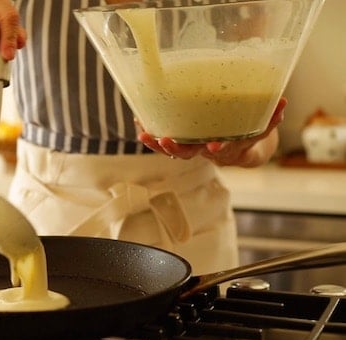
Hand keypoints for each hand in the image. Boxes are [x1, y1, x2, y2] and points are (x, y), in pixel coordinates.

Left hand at [138, 97, 286, 166]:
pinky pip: (164, 144)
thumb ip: (271, 118)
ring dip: (158, 145)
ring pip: (173, 151)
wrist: (242, 152)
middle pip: (190, 154)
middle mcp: (206, 151)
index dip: (219, 148)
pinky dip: (152, 136)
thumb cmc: (248, 135)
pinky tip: (139, 123)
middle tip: (165, 141)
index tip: (214, 146)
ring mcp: (193, 149)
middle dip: (177, 149)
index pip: (223, 149)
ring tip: (144, 134)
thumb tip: (283, 101)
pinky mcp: (182, 144)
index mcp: (227, 148)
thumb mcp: (262, 129)